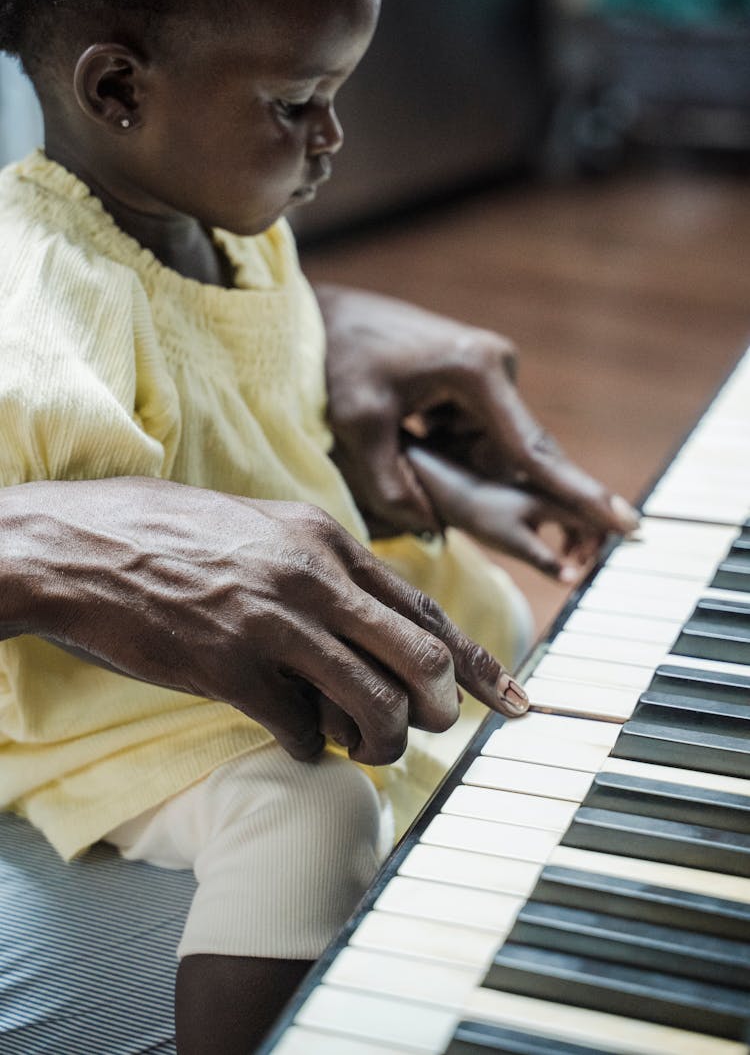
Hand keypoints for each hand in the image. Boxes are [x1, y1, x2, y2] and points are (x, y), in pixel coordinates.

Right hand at [0, 478, 527, 765]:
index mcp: (328, 541)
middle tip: (420, 729)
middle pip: (422, 661)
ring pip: (374, 705)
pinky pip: (299, 730)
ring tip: (354, 744)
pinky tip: (289, 736)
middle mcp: (315, 578)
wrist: (86, 548)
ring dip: (377, 743)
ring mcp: (275, 623)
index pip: (429, 611)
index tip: (513, 701)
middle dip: (437, 711)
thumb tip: (384, 632)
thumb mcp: (269, 531)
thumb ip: (330, 573)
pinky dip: (306, 746)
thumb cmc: (177, 540)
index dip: (480, 664)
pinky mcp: (231, 668)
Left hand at [317, 286, 638, 559]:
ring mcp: (490, 371)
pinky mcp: (477, 378)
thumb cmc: (339, 361)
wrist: (324, 314)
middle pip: (512, 451)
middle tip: (442, 461)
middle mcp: (498, 366)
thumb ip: (392, 485)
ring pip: (490, 447)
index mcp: (479, 371)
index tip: (627, 524)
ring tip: (399, 428)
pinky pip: (475, 432)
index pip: (534, 450)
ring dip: (451, 458)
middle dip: (483, 476)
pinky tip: (407, 423)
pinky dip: (447, 445)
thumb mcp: (358, 426)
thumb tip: (433, 530)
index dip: (579, 494)